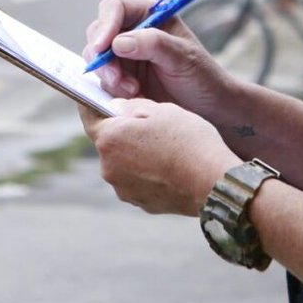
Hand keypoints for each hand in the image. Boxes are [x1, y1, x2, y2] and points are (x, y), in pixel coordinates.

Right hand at [81, 0, 236, 118]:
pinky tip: (132, 98)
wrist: (210, 110)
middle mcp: (133, 32)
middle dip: (103, 57)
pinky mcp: (121, 80)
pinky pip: (102, 81)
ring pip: (97, 60)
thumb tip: (118, 42)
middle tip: (117, 79)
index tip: (101, 47)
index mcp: (150, 15)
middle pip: (98, 33)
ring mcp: (125, 57)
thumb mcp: (183, 57)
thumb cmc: (203, 77)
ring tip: (133, 91)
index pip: (116, 8)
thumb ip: (154, 44)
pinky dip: (111, 91)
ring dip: (109, 77)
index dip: (105, 24)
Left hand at [83, 100, 240, 216]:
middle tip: (148, 123)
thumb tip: (117, 108)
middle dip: (123, 132)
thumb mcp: (162, 109)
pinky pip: (139, 181)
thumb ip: (132, 106)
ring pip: (124, 163)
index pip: (89, 116)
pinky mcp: (141, 203)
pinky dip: (149, 173)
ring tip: (166, 148)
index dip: (94, 104)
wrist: (214, 182)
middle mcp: (108, 167)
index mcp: (109, 138)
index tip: (99, 99)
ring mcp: (124, 189)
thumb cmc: (189, 140)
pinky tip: (171, 166)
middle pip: (109, 142)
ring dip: (137, 154)